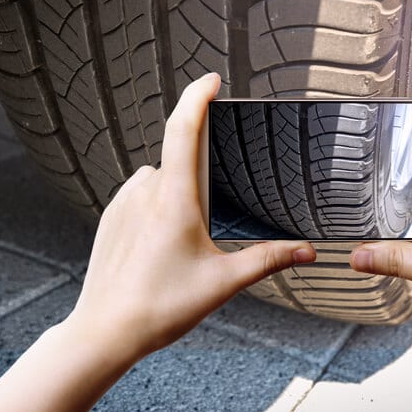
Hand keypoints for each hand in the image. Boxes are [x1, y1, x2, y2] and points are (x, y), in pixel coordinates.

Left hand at [0, 73, 315, 411]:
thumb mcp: (223, 282)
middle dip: (199, 179)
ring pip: (159, 179)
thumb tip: (305, 251)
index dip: (197, 96)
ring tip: (183, 242)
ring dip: (177, 194)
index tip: (211, 80)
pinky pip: (140, 195)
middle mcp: (144, 191)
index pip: (183, 127)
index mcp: (174, 198)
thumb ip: (268, 259)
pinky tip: (161, 245)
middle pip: (177, 160)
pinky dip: (156, 207)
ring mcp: (122, 202)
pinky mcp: (110, 217)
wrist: (106, 331)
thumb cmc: (159, 307)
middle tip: (207, 222)